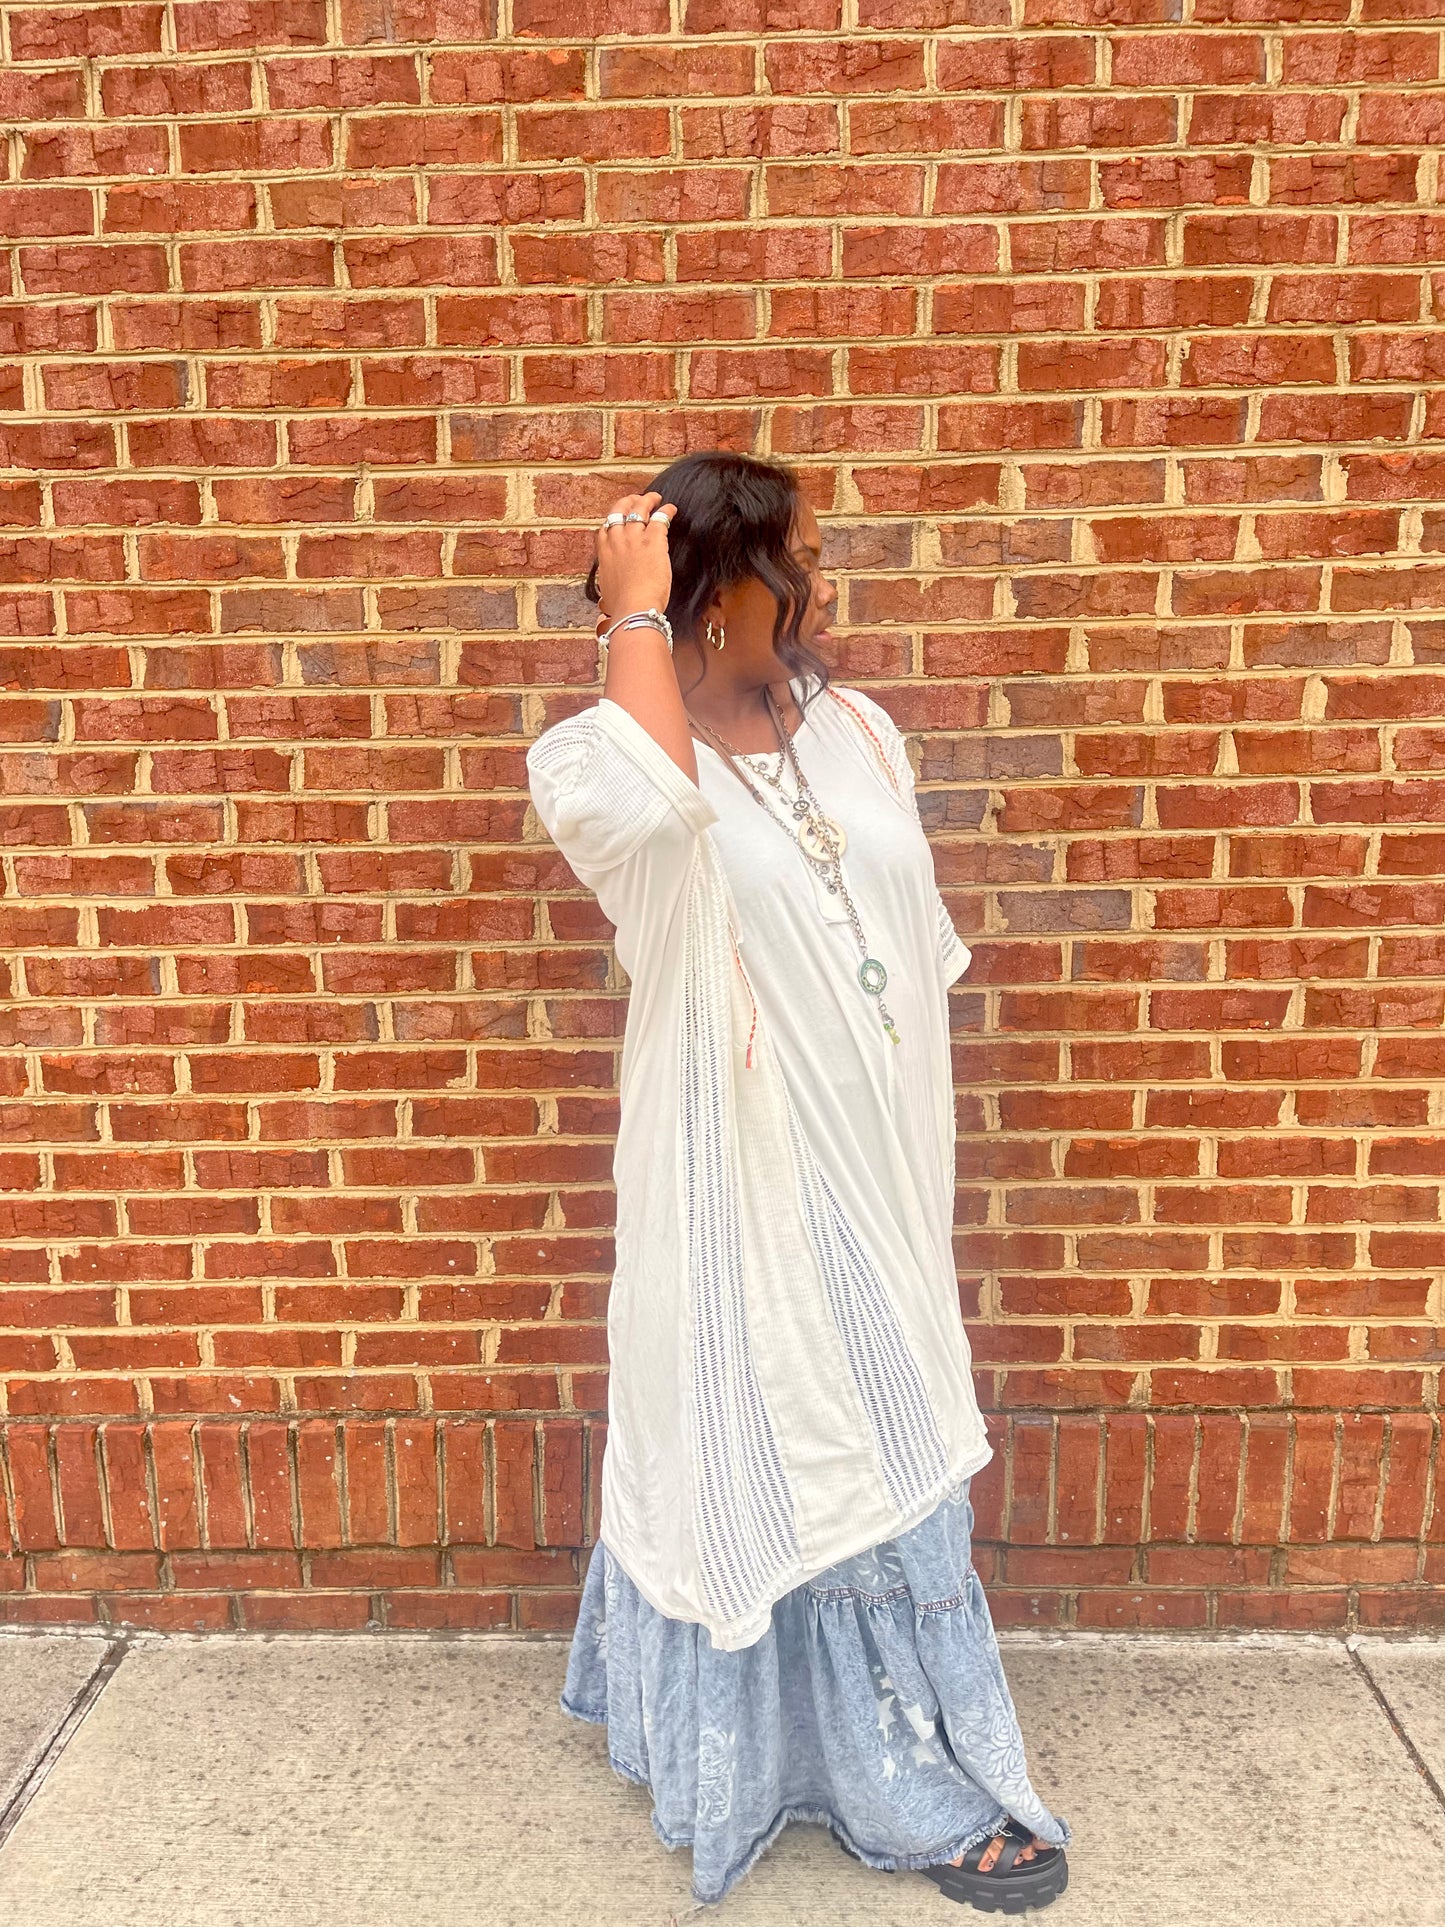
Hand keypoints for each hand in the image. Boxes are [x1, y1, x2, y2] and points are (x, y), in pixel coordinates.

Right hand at [595, 490, 675, 624]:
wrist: (634, 608)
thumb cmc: (622, 607)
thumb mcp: (607, 595)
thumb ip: (608, 591)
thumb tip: (606, 602)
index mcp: (604, 553)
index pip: (606, 527)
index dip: (614, 519)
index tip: (621, 518)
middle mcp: (616, 540)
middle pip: (619, 510)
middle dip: (628, 501)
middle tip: (637, 499)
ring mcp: (634, 537)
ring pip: (640, 508)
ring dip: (648, 500)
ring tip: (656, 498)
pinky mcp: (653, 540)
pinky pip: (660, 518)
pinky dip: (666, 511)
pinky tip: (671, 509)